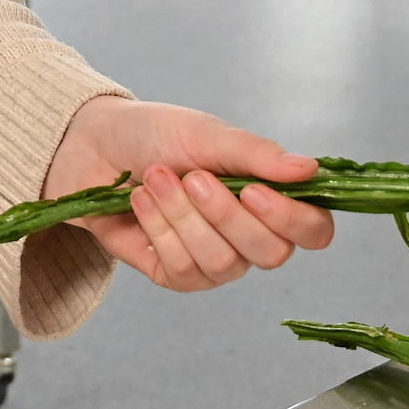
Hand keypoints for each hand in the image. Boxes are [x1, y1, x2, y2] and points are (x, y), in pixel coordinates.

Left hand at [43, 98, 332, 291]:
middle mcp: (249, 236)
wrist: (95, 147)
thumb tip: (310, 169)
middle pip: (270, 253)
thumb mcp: (207, 134)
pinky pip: (181, 269)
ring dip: (183, 216)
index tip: (252, 189)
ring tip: (156, 179)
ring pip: (222, 261)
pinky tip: (141, 201)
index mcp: (270, 198)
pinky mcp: (175, 275)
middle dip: (225, 213)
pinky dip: (158, 229)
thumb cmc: (157, 135)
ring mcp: (214, 260)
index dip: (291, 219)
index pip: (313, 230)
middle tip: (192, 176)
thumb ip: (258, 154)